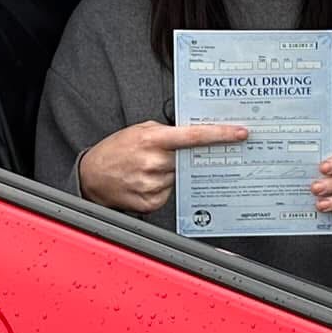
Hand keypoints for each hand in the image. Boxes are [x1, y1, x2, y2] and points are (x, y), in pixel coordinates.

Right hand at [78, 121, 249, 213]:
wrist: (91, 175)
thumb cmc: (116, 150)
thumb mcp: (140, 130)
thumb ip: (167, 132)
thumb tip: (195, 136)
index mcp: (153, 140)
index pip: (194, 137)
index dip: (220, 135)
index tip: (240, 134)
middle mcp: (154, 163)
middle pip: (190, 160)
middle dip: (188, 157)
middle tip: (176, 155)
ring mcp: (152, 184)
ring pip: (180, 178)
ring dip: (173, 173)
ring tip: (148, 169)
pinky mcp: (151, 202)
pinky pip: (170, 193)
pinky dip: (164, 187)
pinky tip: (147, 182)